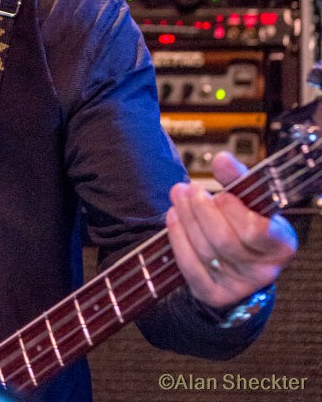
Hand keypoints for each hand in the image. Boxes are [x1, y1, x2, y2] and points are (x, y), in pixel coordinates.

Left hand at [165, 151, 297, 308]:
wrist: (240, 261)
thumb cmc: (247, 222)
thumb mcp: (250, 200)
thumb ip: (237, 179)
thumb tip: (222, 160)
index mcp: (280, 246)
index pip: (255, 231)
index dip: (233, 211)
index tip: (220, 193)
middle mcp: (262, 270)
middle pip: (223, 240)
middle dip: (201, 210)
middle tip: (189, 188)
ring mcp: (236, 286)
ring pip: (204, 250)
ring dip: (185, 217)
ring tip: (178, 194)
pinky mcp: (212, 293)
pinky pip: (189, 266)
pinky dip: (177, 238)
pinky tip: (173, 216)